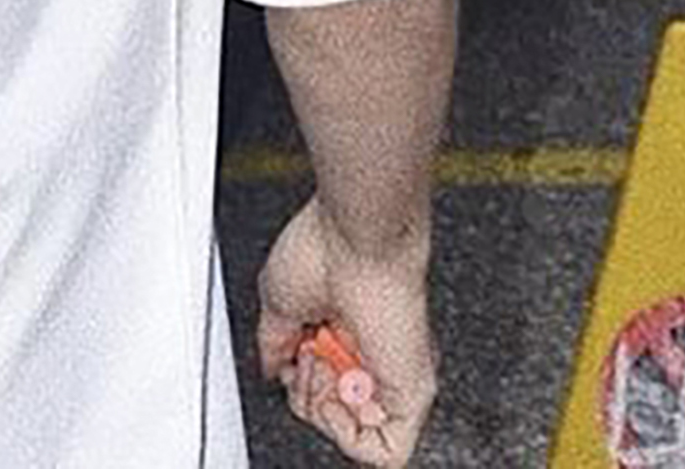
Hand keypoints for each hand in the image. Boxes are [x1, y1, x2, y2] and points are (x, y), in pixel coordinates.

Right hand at [255, 196, 438, 463]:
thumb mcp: (280, 302)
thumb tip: (273, 370)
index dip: (299, 382)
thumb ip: (275, 344)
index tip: (294, 353)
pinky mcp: (411, 393)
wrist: (356, 238)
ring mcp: (393, 377)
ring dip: (321, 410)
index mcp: (348, 335)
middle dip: (306, 394)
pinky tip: (335, 394)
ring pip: (357, 435)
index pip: (322, 386)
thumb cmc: (324, 249)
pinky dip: (348, 437)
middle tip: (305, 356)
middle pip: (336, 413)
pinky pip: (388, 452)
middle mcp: (374, 358)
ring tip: (318, 363)